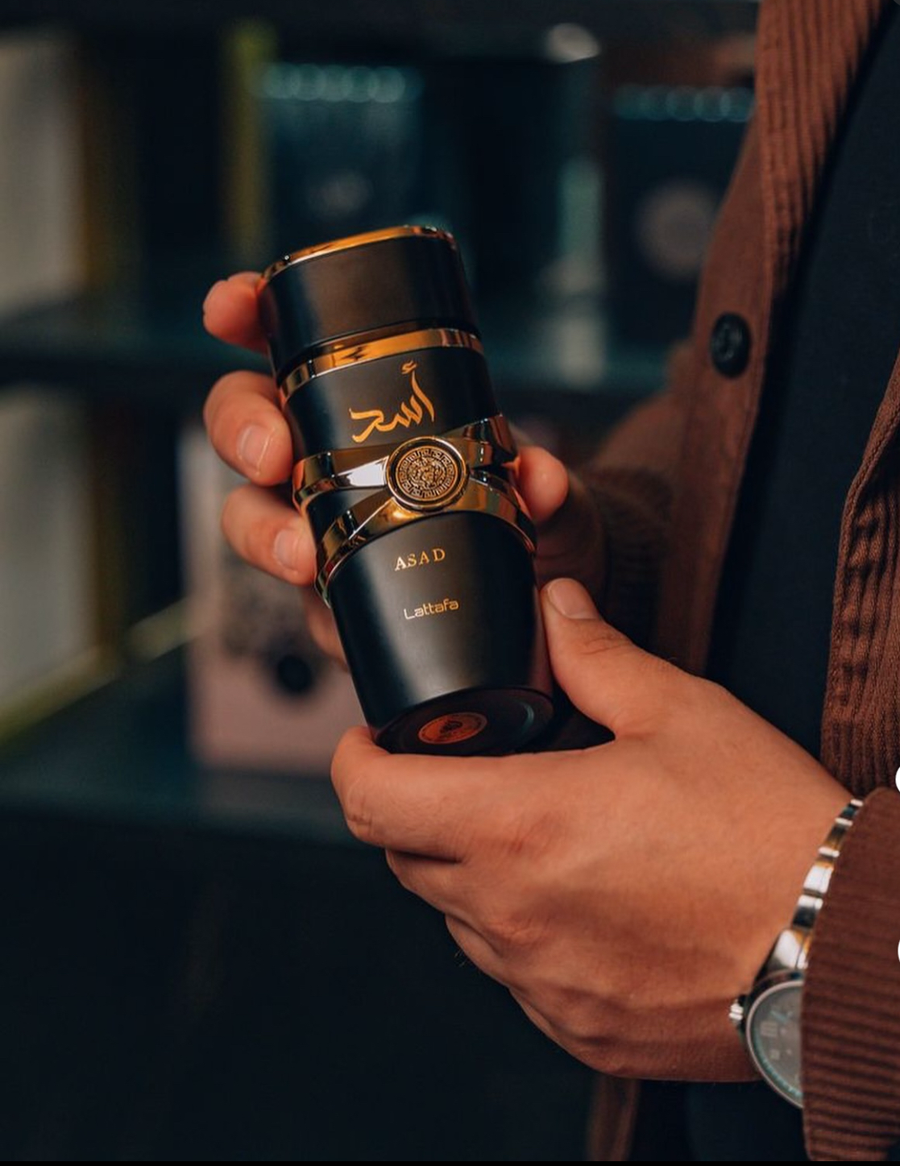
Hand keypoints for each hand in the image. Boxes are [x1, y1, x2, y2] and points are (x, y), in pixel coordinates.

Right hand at [201, 273, 606, 660]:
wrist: (536, 587)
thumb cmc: (516, 503)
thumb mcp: (541, 488)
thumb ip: (545, 483)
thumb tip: (540, 479)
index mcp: (358, 399)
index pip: (288, 342)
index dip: (245, 313)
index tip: (227, 309)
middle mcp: (322, 456)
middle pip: (245, 425)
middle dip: (242, 430)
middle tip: (270, 456)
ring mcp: (318, 526)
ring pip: (251, 518)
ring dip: (264, 533)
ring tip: (302, 559)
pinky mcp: (333, 597)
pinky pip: (305, 609)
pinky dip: (322, 616)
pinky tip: (344, 626)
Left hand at [331, 578, 849, 1081]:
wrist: (843, 947)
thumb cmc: (767, 828)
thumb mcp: (681, 713)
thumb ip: (595, 656)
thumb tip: (555, 606)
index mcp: (520, 825)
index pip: (371, 801)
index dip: (352, 761)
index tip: (367, 741)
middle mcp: (512, 914)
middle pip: (405, 857)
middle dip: (417, 808)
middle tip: (466, 773)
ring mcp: (540, 982)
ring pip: (457, 919)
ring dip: (471, 871)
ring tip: (539, 834)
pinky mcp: (577, 1027)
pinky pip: (513, 974)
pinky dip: (521, 931)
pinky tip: (582, 899)